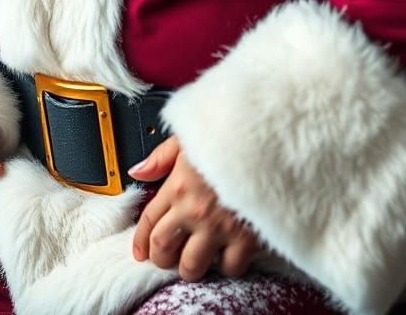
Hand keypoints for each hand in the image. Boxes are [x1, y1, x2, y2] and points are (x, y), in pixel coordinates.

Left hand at [130, 134, 260, 281]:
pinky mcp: (246, 237)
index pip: (149, 221)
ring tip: (194, 261)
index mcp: (178, 185)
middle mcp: (194, 210)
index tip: (140, 251)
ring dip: (189, 268)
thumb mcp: (188, 137)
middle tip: (167, 258)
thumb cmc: (227, 136)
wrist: (267, 143)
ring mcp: (219, 227)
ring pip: (191, 266)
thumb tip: (138, 172)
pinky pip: (229, 268)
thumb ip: (161, 157)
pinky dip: (226, 266)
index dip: (141, 240)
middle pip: (163, 248)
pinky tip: (226, 254)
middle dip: (161, 258)